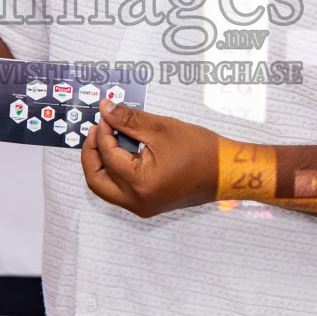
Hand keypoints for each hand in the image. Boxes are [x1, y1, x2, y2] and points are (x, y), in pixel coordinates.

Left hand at [81, 99, 221, 217]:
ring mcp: (142, 206)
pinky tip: (121, 152)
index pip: (108, 156)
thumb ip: (128, 119)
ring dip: (101, 164)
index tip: (106, 115)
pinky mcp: (148, 204)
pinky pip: (120, 191)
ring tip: (107, 139)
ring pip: (106, 188)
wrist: (226, 171)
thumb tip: (106, 109)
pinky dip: (114, 172)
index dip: (103, 132)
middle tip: (96, 130)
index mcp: (140, 184)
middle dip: (91, 154)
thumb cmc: (201, 151)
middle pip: (96, 181)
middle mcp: (138, 201)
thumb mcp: (161, 128)